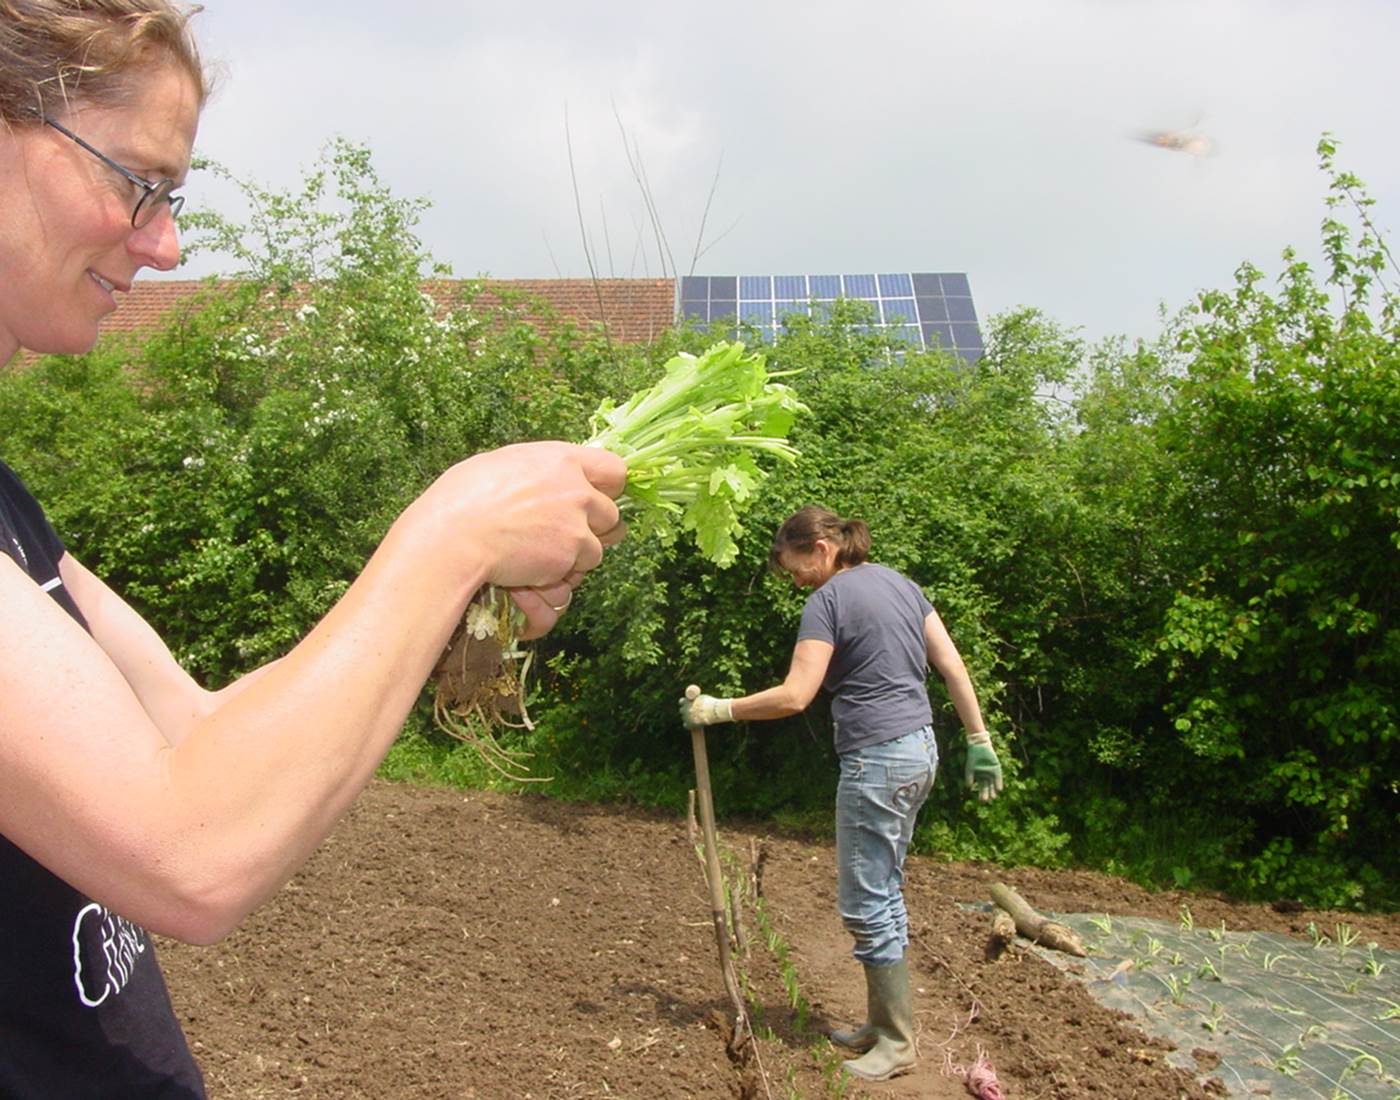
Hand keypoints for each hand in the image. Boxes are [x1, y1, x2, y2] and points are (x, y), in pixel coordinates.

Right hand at [418, 442, 626, 593]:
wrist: (454, 537)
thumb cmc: (464, 498)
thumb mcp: (504, 464)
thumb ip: (541, 471)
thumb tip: (552, 477)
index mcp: (562, 459)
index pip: (616, 469)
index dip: (609, 488)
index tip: (597, 498)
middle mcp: (578, 490)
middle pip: (612, 514)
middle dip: (595, 529)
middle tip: (567, 535)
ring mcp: (578, 525)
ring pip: (596, 550)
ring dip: (575, 557)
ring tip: (539, 555)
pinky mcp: (570, 556)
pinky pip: (575, 573)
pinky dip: (558, 577)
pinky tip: (530, 570)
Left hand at [679, 685, 733, 726]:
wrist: (713, 711)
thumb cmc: (710, 703)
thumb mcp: (702, 698)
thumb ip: (696, 700)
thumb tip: (696, 702)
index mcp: (686, 701)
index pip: (681, 702)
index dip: (684, 703)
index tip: (688, 704)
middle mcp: (684, 709)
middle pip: (682, 710)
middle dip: (686, 711)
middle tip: (692, 712)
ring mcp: (686, 717)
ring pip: (684, 718)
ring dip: (688, 718)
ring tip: (695, 718)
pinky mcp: (689, 725)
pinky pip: (686, 725)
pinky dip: (689, 725)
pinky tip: (693, 725)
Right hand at [964, 731, 1003, 801]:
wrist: (979, 747)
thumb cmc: (973, 757)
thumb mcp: (969, 768)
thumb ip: (969, 777)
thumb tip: (968, 787)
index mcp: (980, 777)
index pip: (982, 788)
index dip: (982, 794)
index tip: (981, 801)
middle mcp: (986, 776)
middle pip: (987, 787)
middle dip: (987, 794)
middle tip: (986, 801)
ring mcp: (992, 772)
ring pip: (993, 784)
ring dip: (993, 790)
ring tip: (993, 797)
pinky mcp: (996, 768)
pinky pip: (998, 777)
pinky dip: (998, 783)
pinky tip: (999, 789)